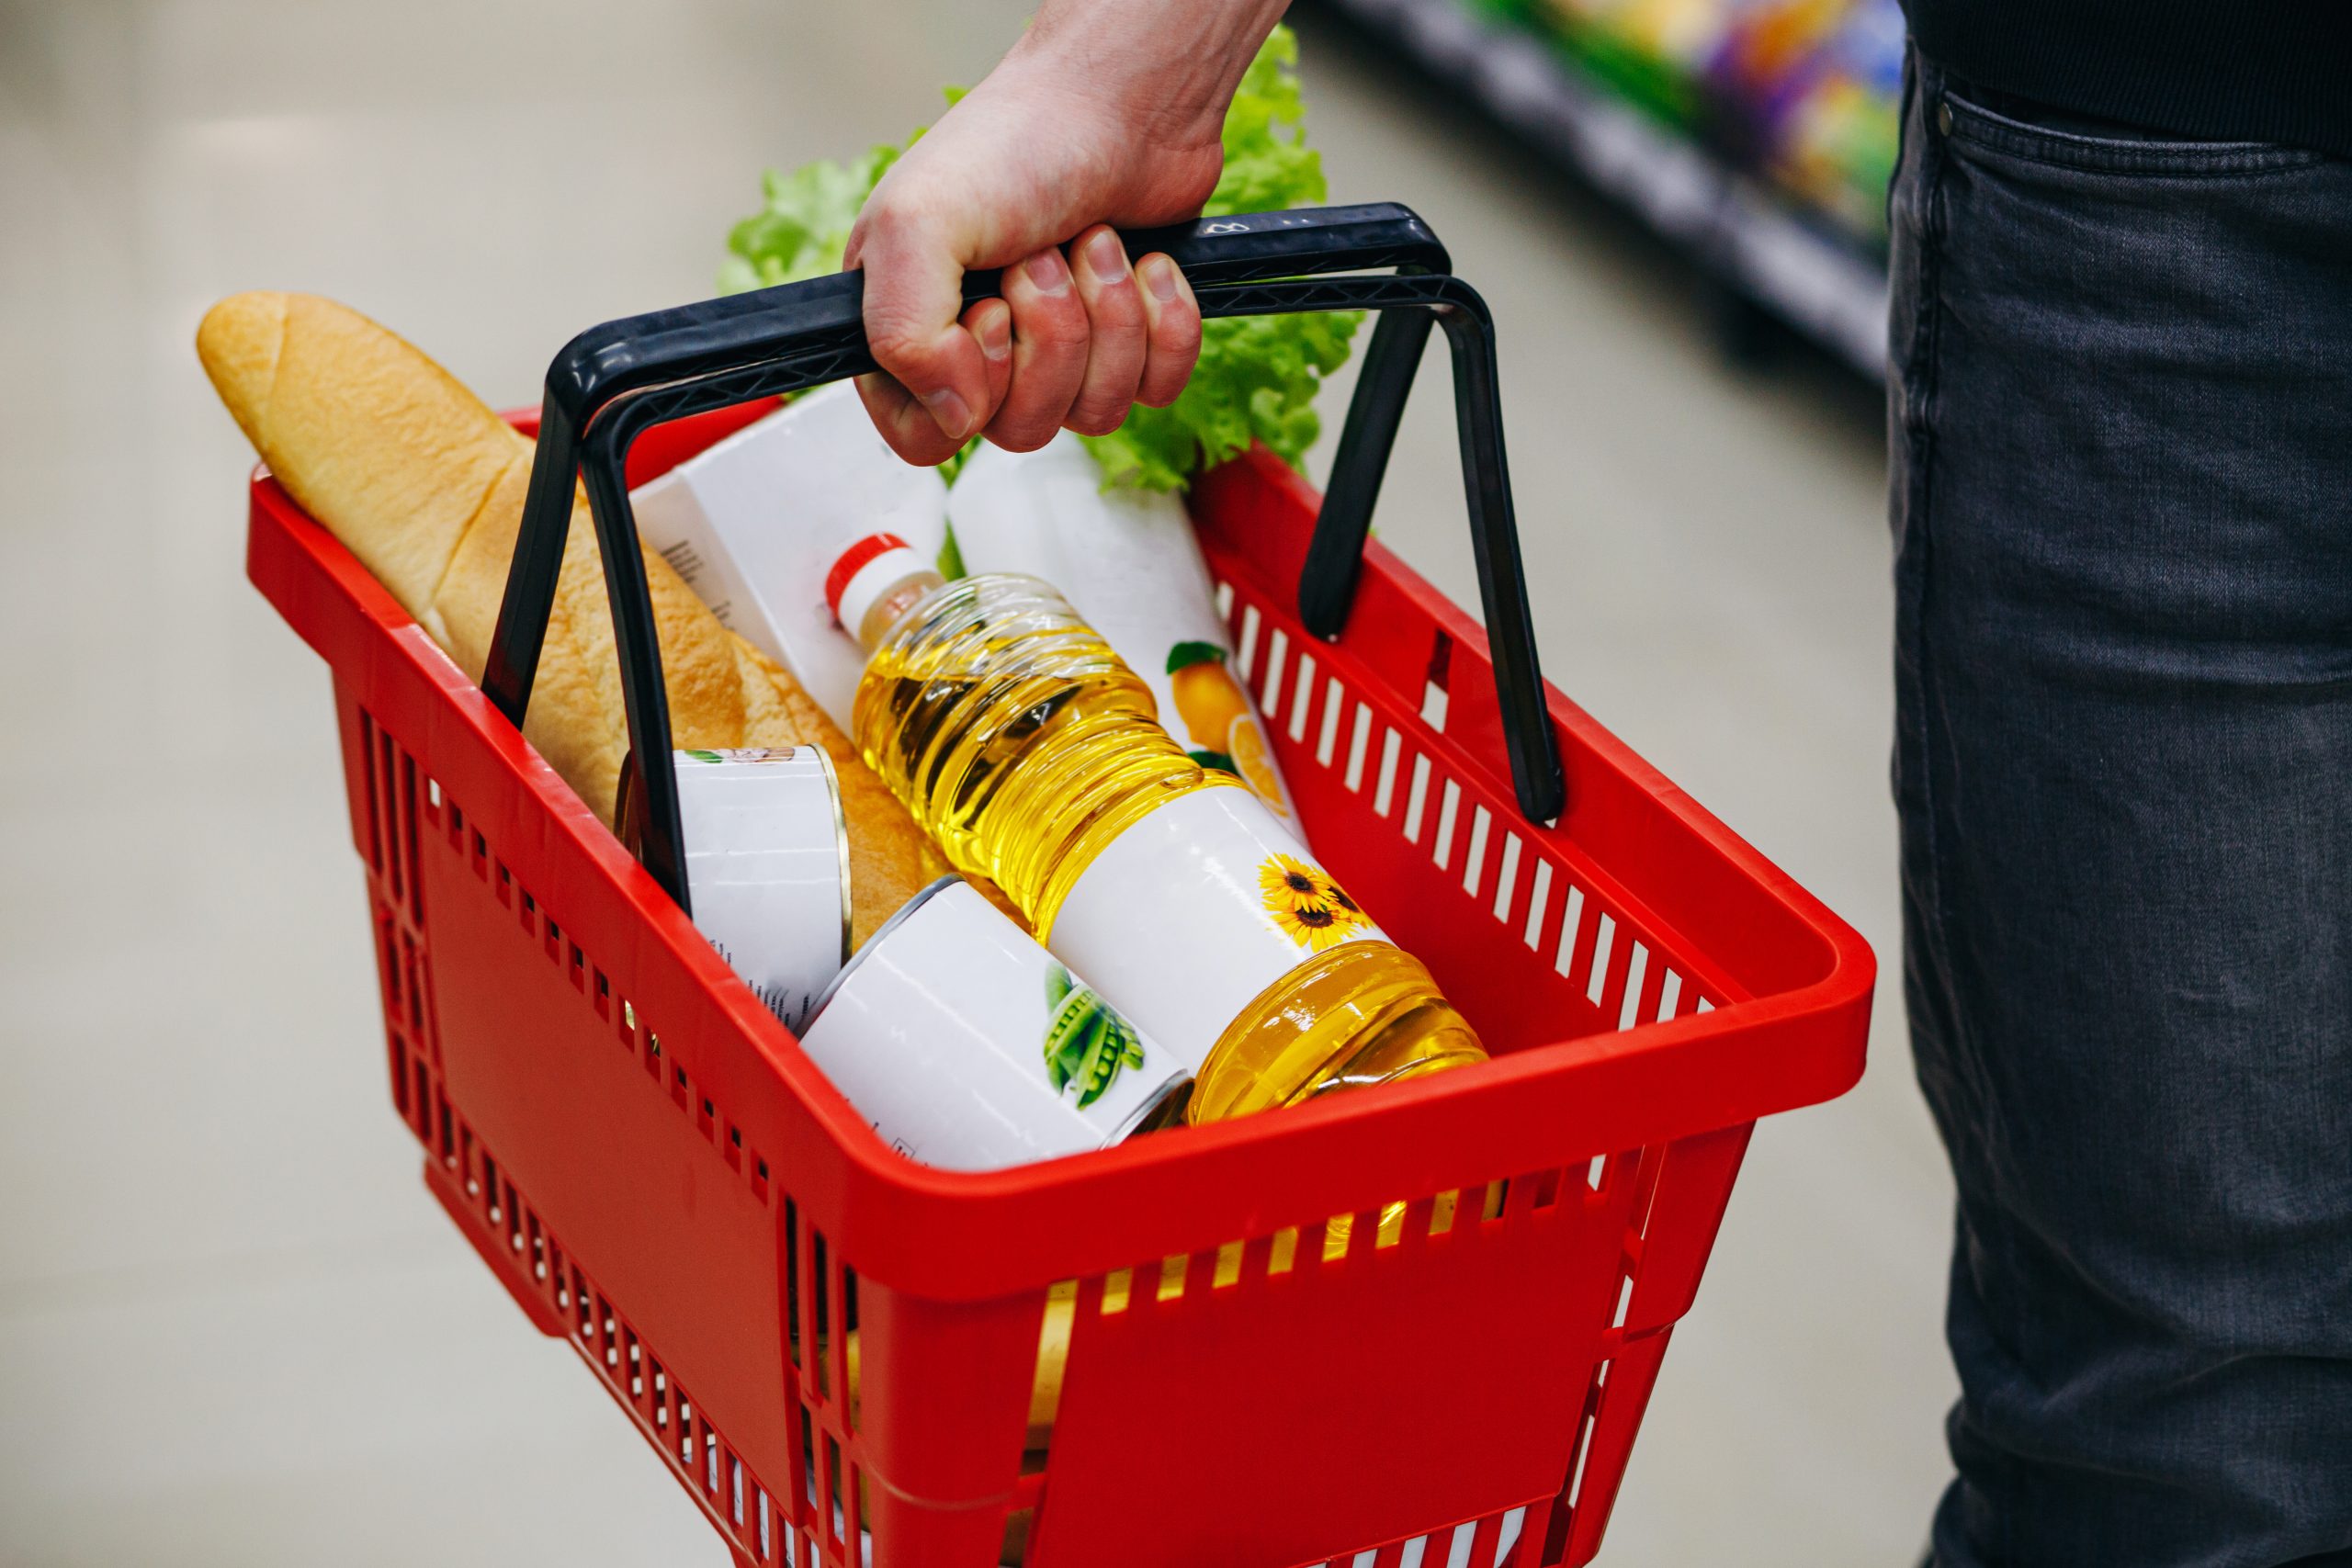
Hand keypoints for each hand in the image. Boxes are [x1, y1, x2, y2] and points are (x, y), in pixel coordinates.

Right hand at [843, 0, 1286, 463]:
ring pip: (1091, 416)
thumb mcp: (917, 224)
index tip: (986, 317)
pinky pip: (1155, 392)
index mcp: (911, 328)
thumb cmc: (1013, 146)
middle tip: (1044, 257)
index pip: (923, 438)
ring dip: (1109, 323)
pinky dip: (1164, 327)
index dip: (967, 395)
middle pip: (1019, 428)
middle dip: (1050, 337)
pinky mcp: (1129, 345)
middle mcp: (979, 350)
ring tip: (1096, 242)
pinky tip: (1149, 265)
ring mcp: (1058, 353)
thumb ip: (901, 334)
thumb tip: (955, 419)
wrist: (1123, 102)